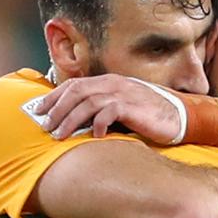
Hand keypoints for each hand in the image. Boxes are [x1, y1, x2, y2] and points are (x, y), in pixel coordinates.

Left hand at [34, 74, 180, 143]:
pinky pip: (109, 112)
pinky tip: (94, 136)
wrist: (178, 116)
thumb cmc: (147, 115)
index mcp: (108, 82)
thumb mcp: (120, 108)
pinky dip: (98, 124)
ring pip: (87, 102)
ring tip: (60, 135)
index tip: (39, 111)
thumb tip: (74, 122)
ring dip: (70, 119)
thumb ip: (100, 109)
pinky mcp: (133, 107)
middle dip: (57, 109)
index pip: (74, 84)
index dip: (54, 97)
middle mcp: (113, 84)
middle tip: (45, 126)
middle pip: (76, 91)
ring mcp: (123, 94)